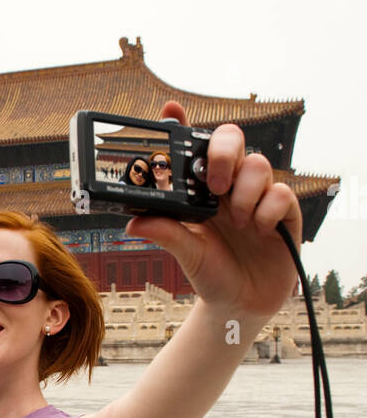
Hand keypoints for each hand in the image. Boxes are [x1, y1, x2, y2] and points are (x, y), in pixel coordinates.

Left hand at [124, 101, 300, 320]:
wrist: (240, 306)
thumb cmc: (212, 274)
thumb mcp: (186, 254)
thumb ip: (166, 233)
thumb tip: (134, 222)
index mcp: (203, 189)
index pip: (195, 148)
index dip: (184, 125)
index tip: (170, 112)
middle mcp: (231, 186)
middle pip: (232, 139)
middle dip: (223, 152)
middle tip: (214, 184)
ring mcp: (258, 197)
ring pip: (259, 164)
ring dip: (244, 191)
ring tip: (237, 221)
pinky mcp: (284, 214)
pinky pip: (282, 193)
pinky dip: (267, 210)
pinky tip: (258, 231)